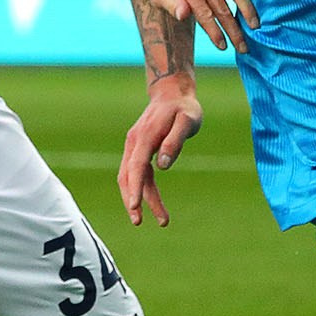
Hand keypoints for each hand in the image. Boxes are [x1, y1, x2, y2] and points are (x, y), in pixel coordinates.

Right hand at [120, 77, 203, 226]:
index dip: (135, 188)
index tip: (135, 207)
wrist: (172, 93)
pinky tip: (151, 203)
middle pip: (129, 176)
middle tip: (140, 222)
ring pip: (130, 177)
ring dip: (139, 199)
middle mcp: (134, 142)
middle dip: (133, 200)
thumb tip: (163, 165)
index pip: (136, 166)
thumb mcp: (187, 121)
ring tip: (161, 220)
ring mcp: (134, 146)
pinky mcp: (138, 150)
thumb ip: (175, 141)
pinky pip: (136, 173)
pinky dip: (141, 189)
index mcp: (145, 136)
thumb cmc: (183, 108)